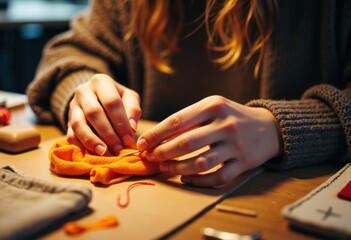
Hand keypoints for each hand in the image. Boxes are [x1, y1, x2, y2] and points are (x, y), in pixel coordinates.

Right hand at [66, 74, 140, 154]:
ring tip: (104, 152)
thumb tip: (132, 128)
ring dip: (92, 140)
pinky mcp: (66, 120)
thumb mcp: (129, 97)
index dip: (121, 122)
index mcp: (101, 81)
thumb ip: (133, 110)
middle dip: (108, 133)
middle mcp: (83, 91)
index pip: (111, 102)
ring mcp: (73, 106)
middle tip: (119, 148)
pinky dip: (82, 145)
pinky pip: (70, 135)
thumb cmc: (117, 98)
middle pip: (94, 113)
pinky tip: (94, 153)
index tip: (129, 139)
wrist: (96, 96)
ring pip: (78, 124)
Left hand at [137, 95, 281, 186]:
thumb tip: (158, 137)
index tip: (141, 144)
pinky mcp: (243, 163)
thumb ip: (189, 118)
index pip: (177, 121)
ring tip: (164, 167)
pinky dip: (198, 181)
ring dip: (177, 168)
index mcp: (214, 106)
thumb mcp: (214, 107)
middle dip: (162, 152)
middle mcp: (225, 125)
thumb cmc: (233, 116)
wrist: (269, 127)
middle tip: (150, 157)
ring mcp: (235, 145)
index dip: (155, 135)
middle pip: (186, 143)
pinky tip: (185, 179)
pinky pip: (216, 177)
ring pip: (199, 163)